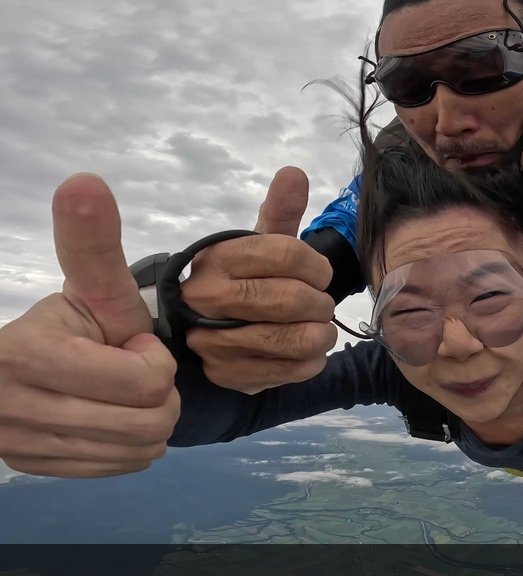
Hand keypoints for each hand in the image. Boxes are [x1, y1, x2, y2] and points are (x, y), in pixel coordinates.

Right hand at [0, 174, 179, 477]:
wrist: (15, 370)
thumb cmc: (71, 324)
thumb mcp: (90, 287)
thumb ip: (93, 245)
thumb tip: (85, 182)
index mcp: (30, 354)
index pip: (144, 382)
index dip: (153, 361)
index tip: (131, 345)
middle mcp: (15, 406)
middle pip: (149, 421)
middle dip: (160, 394)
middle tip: (137, 372)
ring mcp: (22, 444)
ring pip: (140, 450)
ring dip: (150, 421)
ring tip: (126, 394)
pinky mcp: (32, 468)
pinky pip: (121, 467)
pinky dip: (130, 446)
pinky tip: (112, 418)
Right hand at [181, 167, 336, 393]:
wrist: (204, 326)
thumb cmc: (243, 278)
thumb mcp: (259, 243)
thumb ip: (280, 213)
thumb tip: (294, 173)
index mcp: (218, 257)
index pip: (287, 255)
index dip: (318, 267)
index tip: (320, 274)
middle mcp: (208, 298)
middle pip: (291, 299)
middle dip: (319, 303)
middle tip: (321, 304)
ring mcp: (214, 341)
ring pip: (294, 339)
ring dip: (321, 334)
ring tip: (320, 328)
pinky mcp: (228, 375)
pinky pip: (289, 371)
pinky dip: (311, 362)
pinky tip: (308, 352)